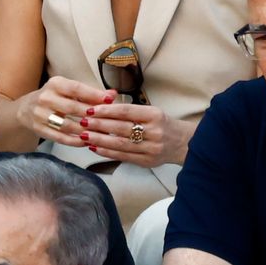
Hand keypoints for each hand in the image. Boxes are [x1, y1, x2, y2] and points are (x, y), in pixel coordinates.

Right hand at [15, 76, 116, 147]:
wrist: (26, 109)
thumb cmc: (54, 97)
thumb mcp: (68, 90)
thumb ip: (91, 93)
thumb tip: (113, 94)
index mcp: (55, 84)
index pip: (76, 88)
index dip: (93, 95)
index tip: (110, 100)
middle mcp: (46, 97)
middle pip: (72, 108)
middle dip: (92, 115)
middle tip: (109, 121)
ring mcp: (41, 114)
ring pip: (67, 125)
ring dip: (85, 131)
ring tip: (101, 134)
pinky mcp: (39, 129)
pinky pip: (60, 137)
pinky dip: (75, 141)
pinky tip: (87, 141)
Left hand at [79, 102, 195, 167]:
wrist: (184, 143)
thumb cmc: (162, 124)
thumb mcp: (151, 111)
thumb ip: (130, 110)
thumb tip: (103, 103)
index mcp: (154, 115)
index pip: (127, 111)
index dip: (107, 110)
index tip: (91, 109)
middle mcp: (154, 132)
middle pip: (121, 128)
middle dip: (99, 125)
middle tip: (82, 121)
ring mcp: (151, 148)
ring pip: (120, 144)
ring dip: (99, 140)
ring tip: (84, 135)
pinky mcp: (147, 162)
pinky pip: (123, 156)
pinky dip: (107, 152)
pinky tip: (94, 147)